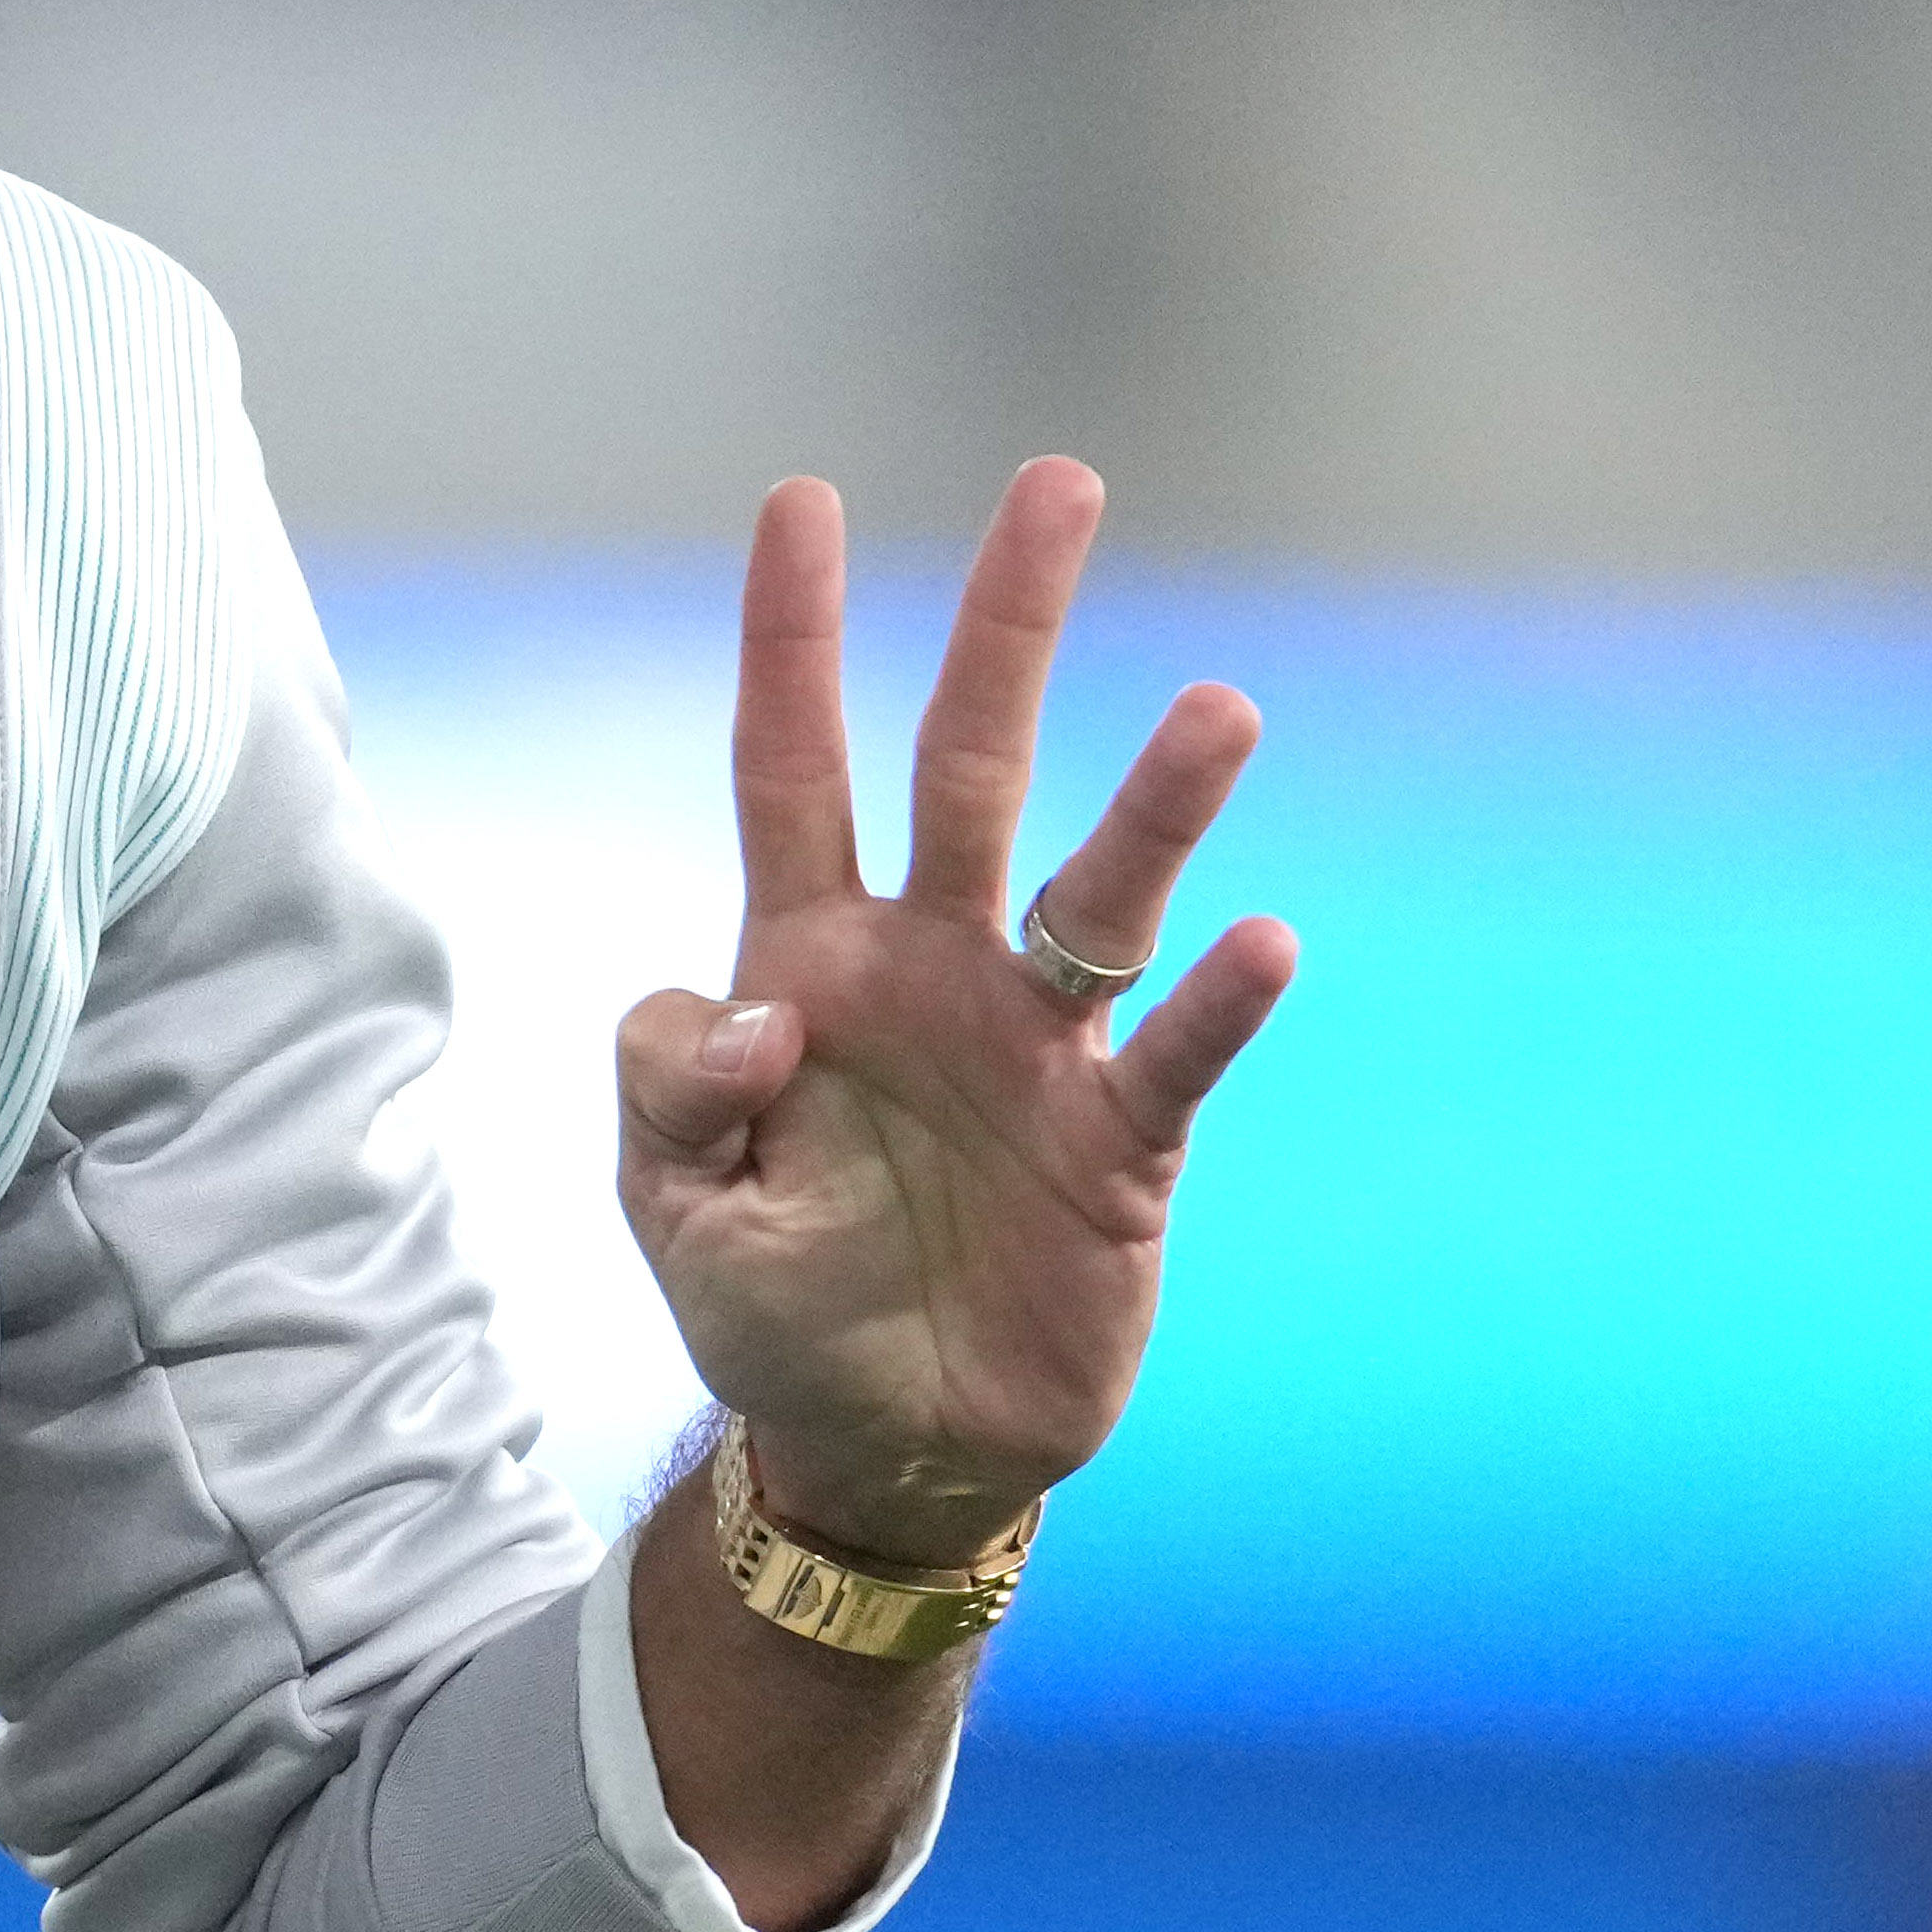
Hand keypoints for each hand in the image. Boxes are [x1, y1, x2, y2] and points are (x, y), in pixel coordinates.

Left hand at [612, 459, 1294, 1569]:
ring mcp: (1036, 1044)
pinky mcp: (1121, 1142)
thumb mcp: (667, 1200)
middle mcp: (931, 968)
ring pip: (1101, 889)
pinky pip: (1174, 1054)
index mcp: (802, 960)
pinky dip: (1216, 1004)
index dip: (791, 640)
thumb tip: (763, 1010)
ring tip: (1220, 706)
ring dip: (1159, 803)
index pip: (789, 766)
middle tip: (1058, 483)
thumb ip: (672, 1080)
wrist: (883, 1449)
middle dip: (1007, 627)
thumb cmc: (772, 1307)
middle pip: (968, 764)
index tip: (803, 500)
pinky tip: (1263, 942)